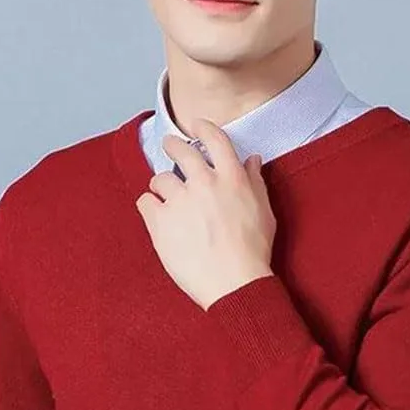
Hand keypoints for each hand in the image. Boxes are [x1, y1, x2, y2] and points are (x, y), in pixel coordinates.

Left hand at [135, 117, 276, 310]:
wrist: (234, 283)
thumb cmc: (253, 252)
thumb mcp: (264, 212)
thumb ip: (255, 182)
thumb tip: (251, 160)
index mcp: (232, 178)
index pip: (215, 139)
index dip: (203, 128)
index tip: (196, 126)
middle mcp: (204, 183)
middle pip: (181, 150)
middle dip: (172, 145)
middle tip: (169, 147)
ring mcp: (180, 202)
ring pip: (160, 178)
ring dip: (162, 186)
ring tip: (165, 197)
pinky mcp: (160, 222)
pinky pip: (145, 202)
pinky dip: (149, 206)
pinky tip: (155, 215)